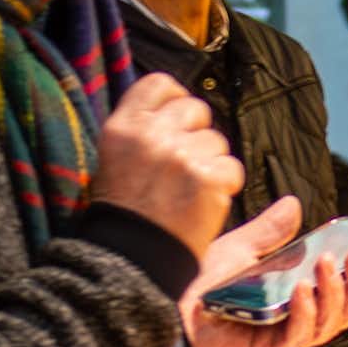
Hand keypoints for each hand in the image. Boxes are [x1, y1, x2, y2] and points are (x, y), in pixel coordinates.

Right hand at [94, 73, 241, 257]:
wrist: (131, 262)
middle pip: (195, 109)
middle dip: (196, 135)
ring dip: (210, 164)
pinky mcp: (207, 178)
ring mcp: (181, 156)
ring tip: (186, 192)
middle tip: (180, 168)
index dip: (174, 100)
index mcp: (123, 127)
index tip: (176, 123)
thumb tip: (177, 99)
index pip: (160, 84)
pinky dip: (224, 186)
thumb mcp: (115, 159)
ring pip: (217, 141)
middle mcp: (151, 135)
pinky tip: (202, 205)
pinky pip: (232, 168)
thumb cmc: (125, 212)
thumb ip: (143, 126)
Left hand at [179, 196, 347, 346]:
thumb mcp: (240, 249)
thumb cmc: (200, 282)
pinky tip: (304, 292)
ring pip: (331, 325)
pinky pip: (299, 339)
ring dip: (336, 293)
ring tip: (329, 265)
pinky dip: (306, 313)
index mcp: (299, 293)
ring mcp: (286, 338)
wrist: (164, 306)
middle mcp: (299, 318)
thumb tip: (295, 204)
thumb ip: (270, 232)